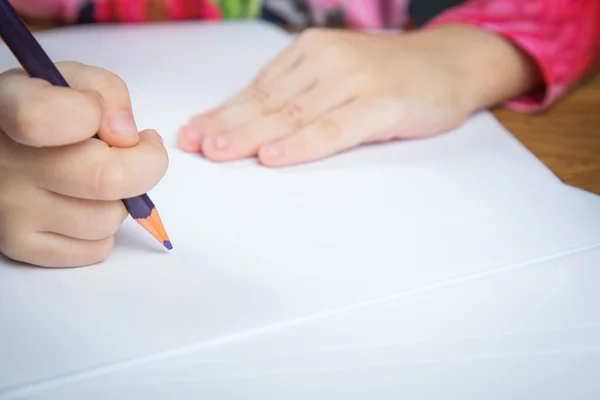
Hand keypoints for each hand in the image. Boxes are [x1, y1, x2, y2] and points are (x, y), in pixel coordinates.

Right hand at [0, 62, 167, 267]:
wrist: (9, 149)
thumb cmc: (51, 112)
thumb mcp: (73, 81)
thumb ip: (106, 92)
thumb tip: (126, 136)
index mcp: (10, 109)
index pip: (42, 119)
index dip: (94, 115)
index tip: (106, 118)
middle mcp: (4, 164)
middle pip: (104, 180)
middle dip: (144, 166)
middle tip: (139, 152)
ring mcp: (10, 210)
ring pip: (107, 219)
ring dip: (122, 200)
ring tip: (102, 179)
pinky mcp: (22, 246)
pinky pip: (95, 249)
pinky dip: (106, 230)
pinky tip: (89, 204)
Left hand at [177, 25, 539, 166]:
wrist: (452, 62)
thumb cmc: (388, 76)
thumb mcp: (337, 76)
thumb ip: (300, 95)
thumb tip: (252, 127)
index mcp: (310, 52)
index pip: (257, 88)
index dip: (222, 113)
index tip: (192, 133)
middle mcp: (327, 60)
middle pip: (267, 101)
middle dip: (226, 126)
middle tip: (193, 146)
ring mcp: (355, 79)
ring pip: (293, 114)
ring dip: (252, 136)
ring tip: (218, 153)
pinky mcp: (382, 103)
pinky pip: (334, 128)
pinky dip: (302, 144)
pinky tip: (275, 156)